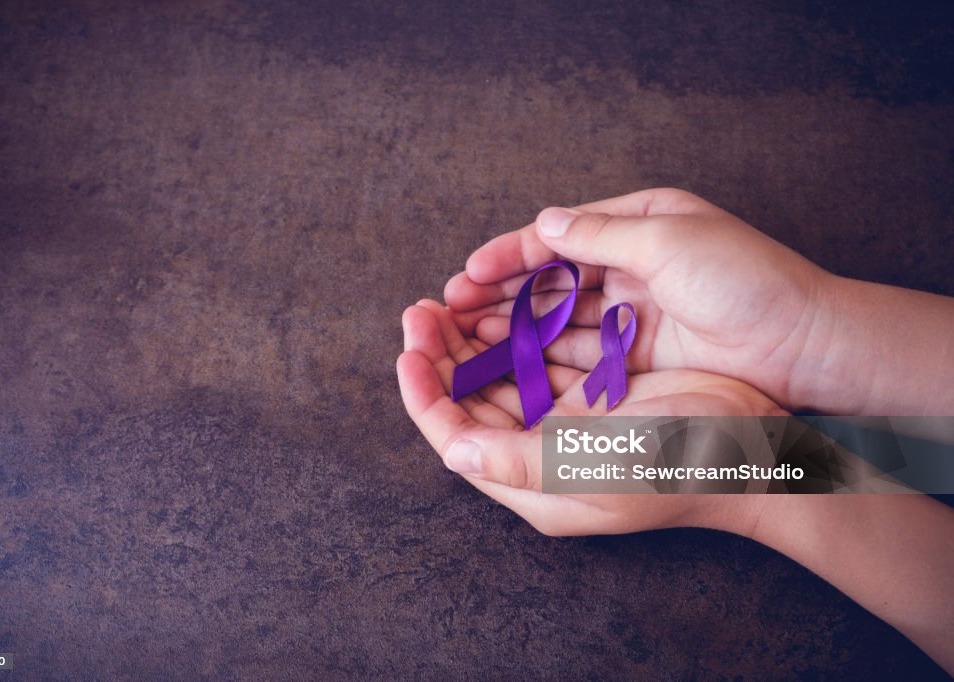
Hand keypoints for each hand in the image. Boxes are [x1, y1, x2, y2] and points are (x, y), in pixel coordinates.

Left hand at [397, 299, 779, 536]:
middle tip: (421, 309)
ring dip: (473, 340)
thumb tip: (450, 449)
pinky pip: (539, 361)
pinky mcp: (594, 395)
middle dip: (442, 355)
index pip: (456, 434)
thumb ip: (518, 462)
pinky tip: (501, 305)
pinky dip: (516, 333)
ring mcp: (567, 423)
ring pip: (501, 376)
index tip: (408, 347)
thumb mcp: (593, 470)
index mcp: (531, 481)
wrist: (749, 452)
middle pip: (472, 401)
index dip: (426, 392)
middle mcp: (541, 454)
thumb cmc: (673, 467)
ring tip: (449, 301)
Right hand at [444, 188, 833, 410]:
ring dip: (512, 326)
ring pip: (558, 318)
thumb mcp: (670, 240)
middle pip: (550, 279)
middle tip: (450, 310)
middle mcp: (632, 267)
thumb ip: (600, 234)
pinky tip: (508, 362)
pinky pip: (581, 353)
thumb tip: (543, 222)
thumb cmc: (745, 281)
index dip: (509, 255)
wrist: (803, 347)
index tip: (467, 275)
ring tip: (467, 338)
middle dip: (499, 294)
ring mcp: (633, 314)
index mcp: (641, 224)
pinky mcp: (639, 355)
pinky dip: (544, 355)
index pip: (559, 237)